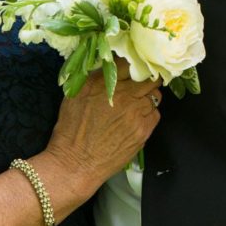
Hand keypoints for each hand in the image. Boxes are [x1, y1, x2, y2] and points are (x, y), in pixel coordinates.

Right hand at [45, 61, 161, 194]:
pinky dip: (148, 114)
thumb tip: (111, 65)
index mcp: (104, 82)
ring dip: (147, 97)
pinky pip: (155, 114)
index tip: (134, 68)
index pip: (130, 62)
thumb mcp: (75, 93)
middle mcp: (123, 94)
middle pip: (149, 77)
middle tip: (141, 84)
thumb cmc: (71, 129)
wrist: (76, 163)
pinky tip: (136, 121)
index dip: (134, 64)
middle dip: (147, 79)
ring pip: (155, 95)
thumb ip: (95, 76)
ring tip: (136, 105)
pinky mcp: (144, 130)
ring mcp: (136, 112)